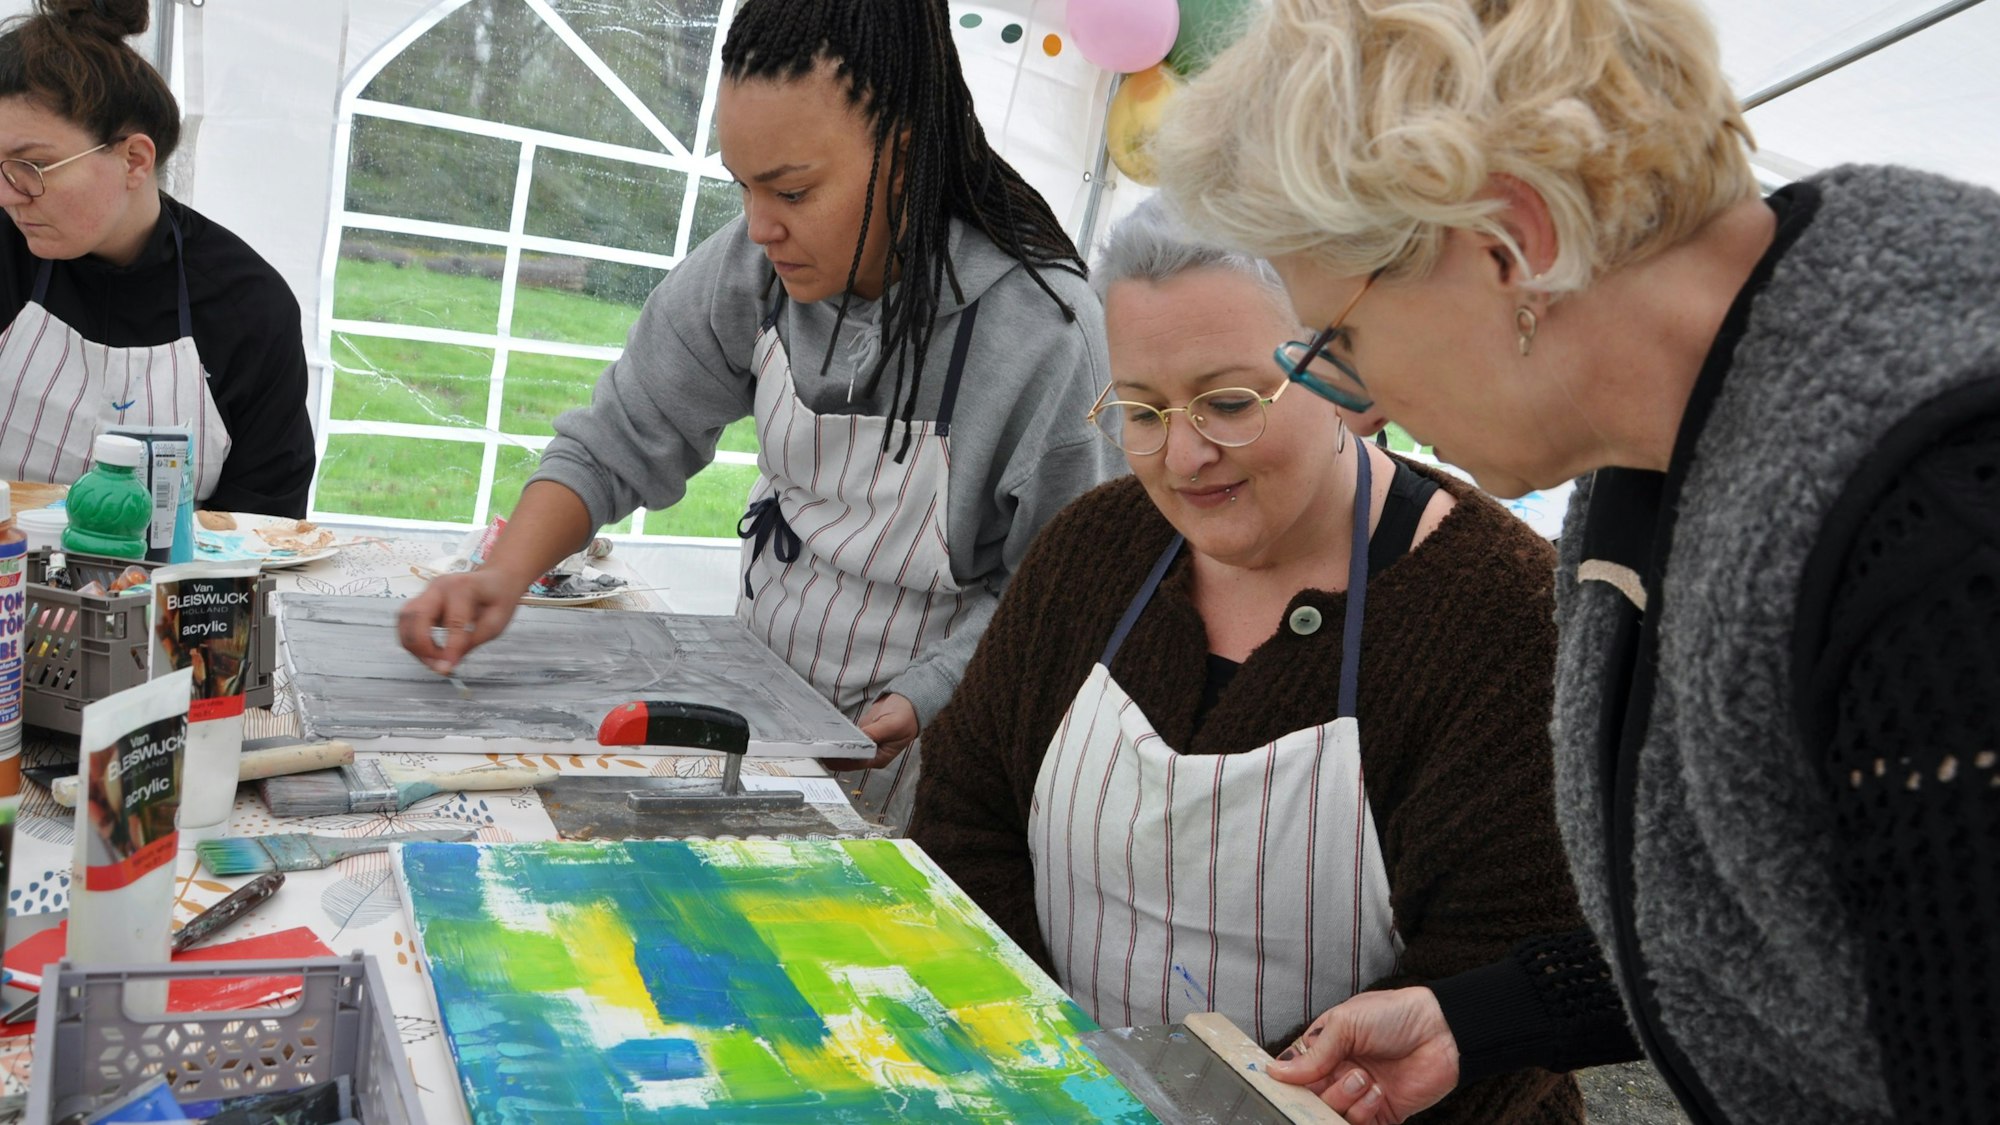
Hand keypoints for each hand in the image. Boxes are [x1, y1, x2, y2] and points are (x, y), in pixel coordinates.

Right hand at [396, 569, 523, 673]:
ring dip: (413, 645)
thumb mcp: (496, 622)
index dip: (450, 648)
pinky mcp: (419, 600)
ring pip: (405, 619)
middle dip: (423, 647)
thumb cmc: (498, 599)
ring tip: (433, 661)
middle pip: (418, 616)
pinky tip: (427, 651)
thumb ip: (473, 640)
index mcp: (464, 587)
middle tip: (438, 666)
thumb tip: (449, 662)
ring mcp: (426, 591)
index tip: (449, 668)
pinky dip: (411, 639)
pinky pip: (406, 622)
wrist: (493, 579)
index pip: (453, 621)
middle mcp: (440, 586)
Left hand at [825, 693, 919, 770]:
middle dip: (833, 754)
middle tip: (817, 748)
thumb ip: (875, 733)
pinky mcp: (862, 733)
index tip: (826, 754)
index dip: (840, 760)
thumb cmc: (907, 716)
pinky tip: (827, 734)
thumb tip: (858, 739)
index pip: (855, 763)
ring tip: (818, 742)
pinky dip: (839, 736)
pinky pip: (847, 737)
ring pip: (846, 749)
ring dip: (834, 746)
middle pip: (847, 759)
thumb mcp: (892, 725)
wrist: (910, 702)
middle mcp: (872, 754)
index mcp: (879, 758)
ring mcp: (866, 744)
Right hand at [1266, 987, 1459, 1124]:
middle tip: (1344, 1074)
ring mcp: (1359, 1094)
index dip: (1289, 1080)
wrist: (1442, 1032)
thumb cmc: (1394, 1015)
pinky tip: (1378, 1093)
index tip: (1283, 1084)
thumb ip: (1313, 1054)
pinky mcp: (1381, 1114)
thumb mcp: (1346, 1023)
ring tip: (1366, 1079)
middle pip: (1311, 1097)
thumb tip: (1277, 1072)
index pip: (1295, 1071)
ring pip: (1332, 1113)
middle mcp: (1339, 1072)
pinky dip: (1362, 1113)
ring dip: (1345, 1099)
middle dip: (1322, 1091)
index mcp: (1326, 1048)